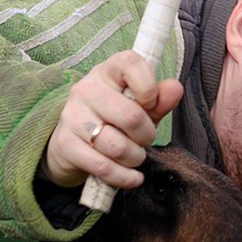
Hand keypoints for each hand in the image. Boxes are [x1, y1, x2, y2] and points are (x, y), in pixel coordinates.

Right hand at [42, 49, 182, 192]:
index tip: (151, 104)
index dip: (149, 87)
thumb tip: (175, 89)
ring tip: (134, 157)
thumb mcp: (138, 108)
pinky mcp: (66, 145)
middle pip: (130, 116)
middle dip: (146, 135)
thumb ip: (159, 100)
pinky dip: (124, 177)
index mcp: (107, 72)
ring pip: (117, 145)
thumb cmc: (111, 122)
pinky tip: (132, 178)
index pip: (130, 63)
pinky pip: (103, 166)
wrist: (70, 146)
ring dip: (134, 158)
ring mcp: (73, 116)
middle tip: (144, 140)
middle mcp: (86, 89)